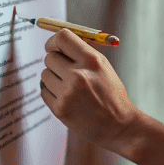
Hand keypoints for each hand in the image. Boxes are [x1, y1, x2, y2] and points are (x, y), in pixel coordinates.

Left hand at [40, 29, 141, 155]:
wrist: (119, 126)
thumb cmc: (112, 95)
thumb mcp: (103, 67)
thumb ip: (82, 52)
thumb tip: (59, 40)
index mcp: (92, 60)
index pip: (62, 37)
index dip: (54, 41)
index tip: (55, 47)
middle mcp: (78, 75)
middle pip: (50, 57)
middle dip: (55, 62)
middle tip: (65, 70)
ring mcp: (67, 93)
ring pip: (45, 74)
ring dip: (53, 78)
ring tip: (70, 87)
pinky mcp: (60, 109)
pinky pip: (44, 91)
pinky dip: (52, 93)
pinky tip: (68, 99)